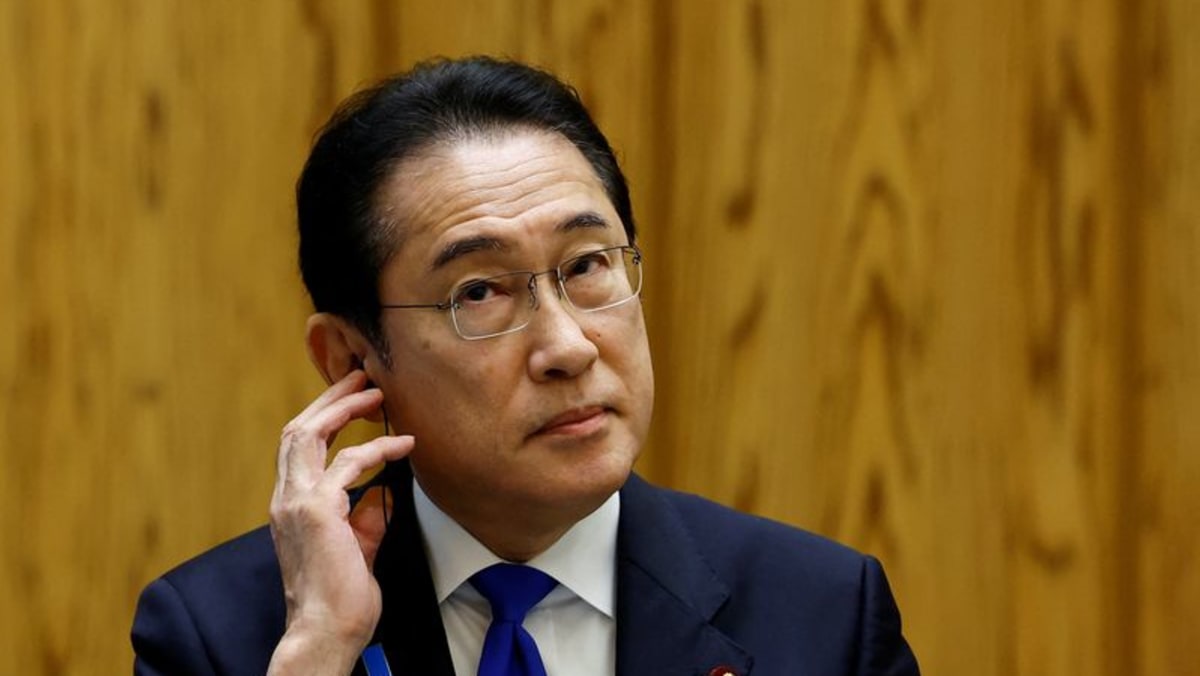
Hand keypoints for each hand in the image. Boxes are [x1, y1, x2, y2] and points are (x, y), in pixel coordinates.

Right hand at [266, 370, 413, 674]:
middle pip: (297, 429)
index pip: (298, 447)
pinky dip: (377, 448)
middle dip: (329, 398)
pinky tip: (403, 445)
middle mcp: (286, 498)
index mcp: (290, 505)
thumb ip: (365, 517)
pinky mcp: (317, 510)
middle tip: (360, 377)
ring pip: (307, 433)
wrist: (327, 630)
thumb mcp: (356, 546)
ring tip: (375, 393)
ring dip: (343, 407)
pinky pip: (348, 463)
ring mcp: (296, 502)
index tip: (353, 399)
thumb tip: (382, 493)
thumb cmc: (340, 597)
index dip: (323, 417)